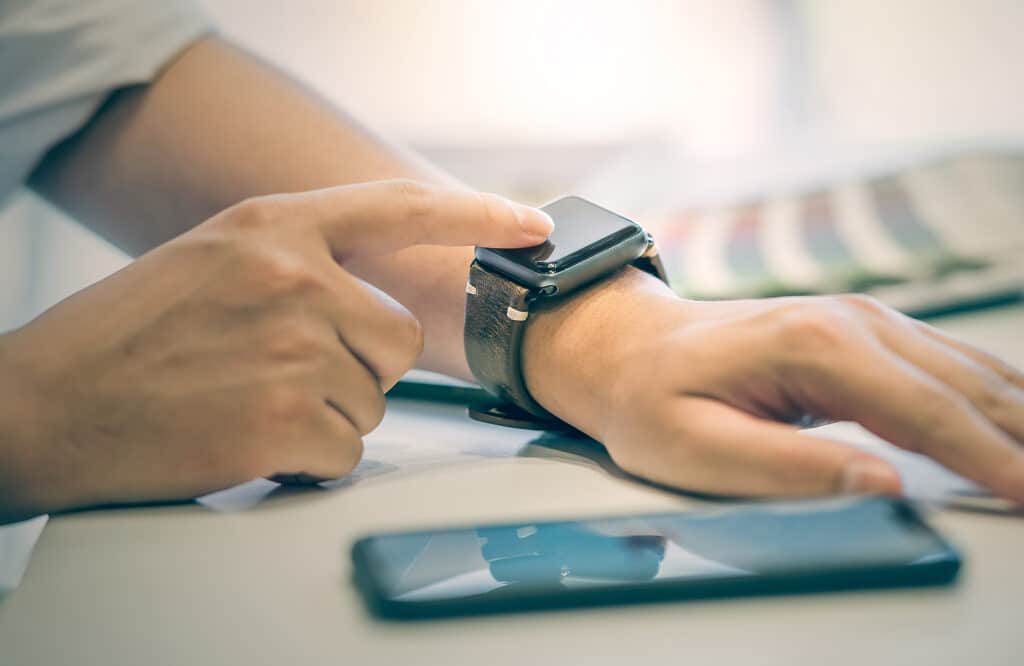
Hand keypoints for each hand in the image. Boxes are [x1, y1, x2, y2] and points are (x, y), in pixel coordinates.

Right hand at [0, 180, 553, 521]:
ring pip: (373, 399)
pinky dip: (306, 461)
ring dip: (325, 414)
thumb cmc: (127, 336)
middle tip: (284, 375)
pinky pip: (346, 453)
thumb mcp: (212, 261)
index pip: (400, 207)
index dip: (477, 215)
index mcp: (274, 227)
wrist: (45, 403)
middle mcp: (294, 277)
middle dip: (358, 368)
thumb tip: (377, 298)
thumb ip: (298, 261)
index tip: (535, 227)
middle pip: (398, 338)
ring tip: (248, 402)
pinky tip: (245, 440)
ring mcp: (293, 347)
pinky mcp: (286, 420)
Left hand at [524, 269, 1023, 501]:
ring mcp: (859, 319)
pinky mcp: (860, 331)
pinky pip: (946, 364)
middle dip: (1021, 440)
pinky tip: (1013, 424)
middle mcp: (849, 320)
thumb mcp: (696, 448)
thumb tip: (885, 483)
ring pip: (967, 370)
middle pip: (965, 387)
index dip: (993, 460)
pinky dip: (989, 397)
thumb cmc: (651, 399)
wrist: (627, 347)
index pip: (927, 411)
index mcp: (813, 346)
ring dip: (1016, 417)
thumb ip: (790, 468)